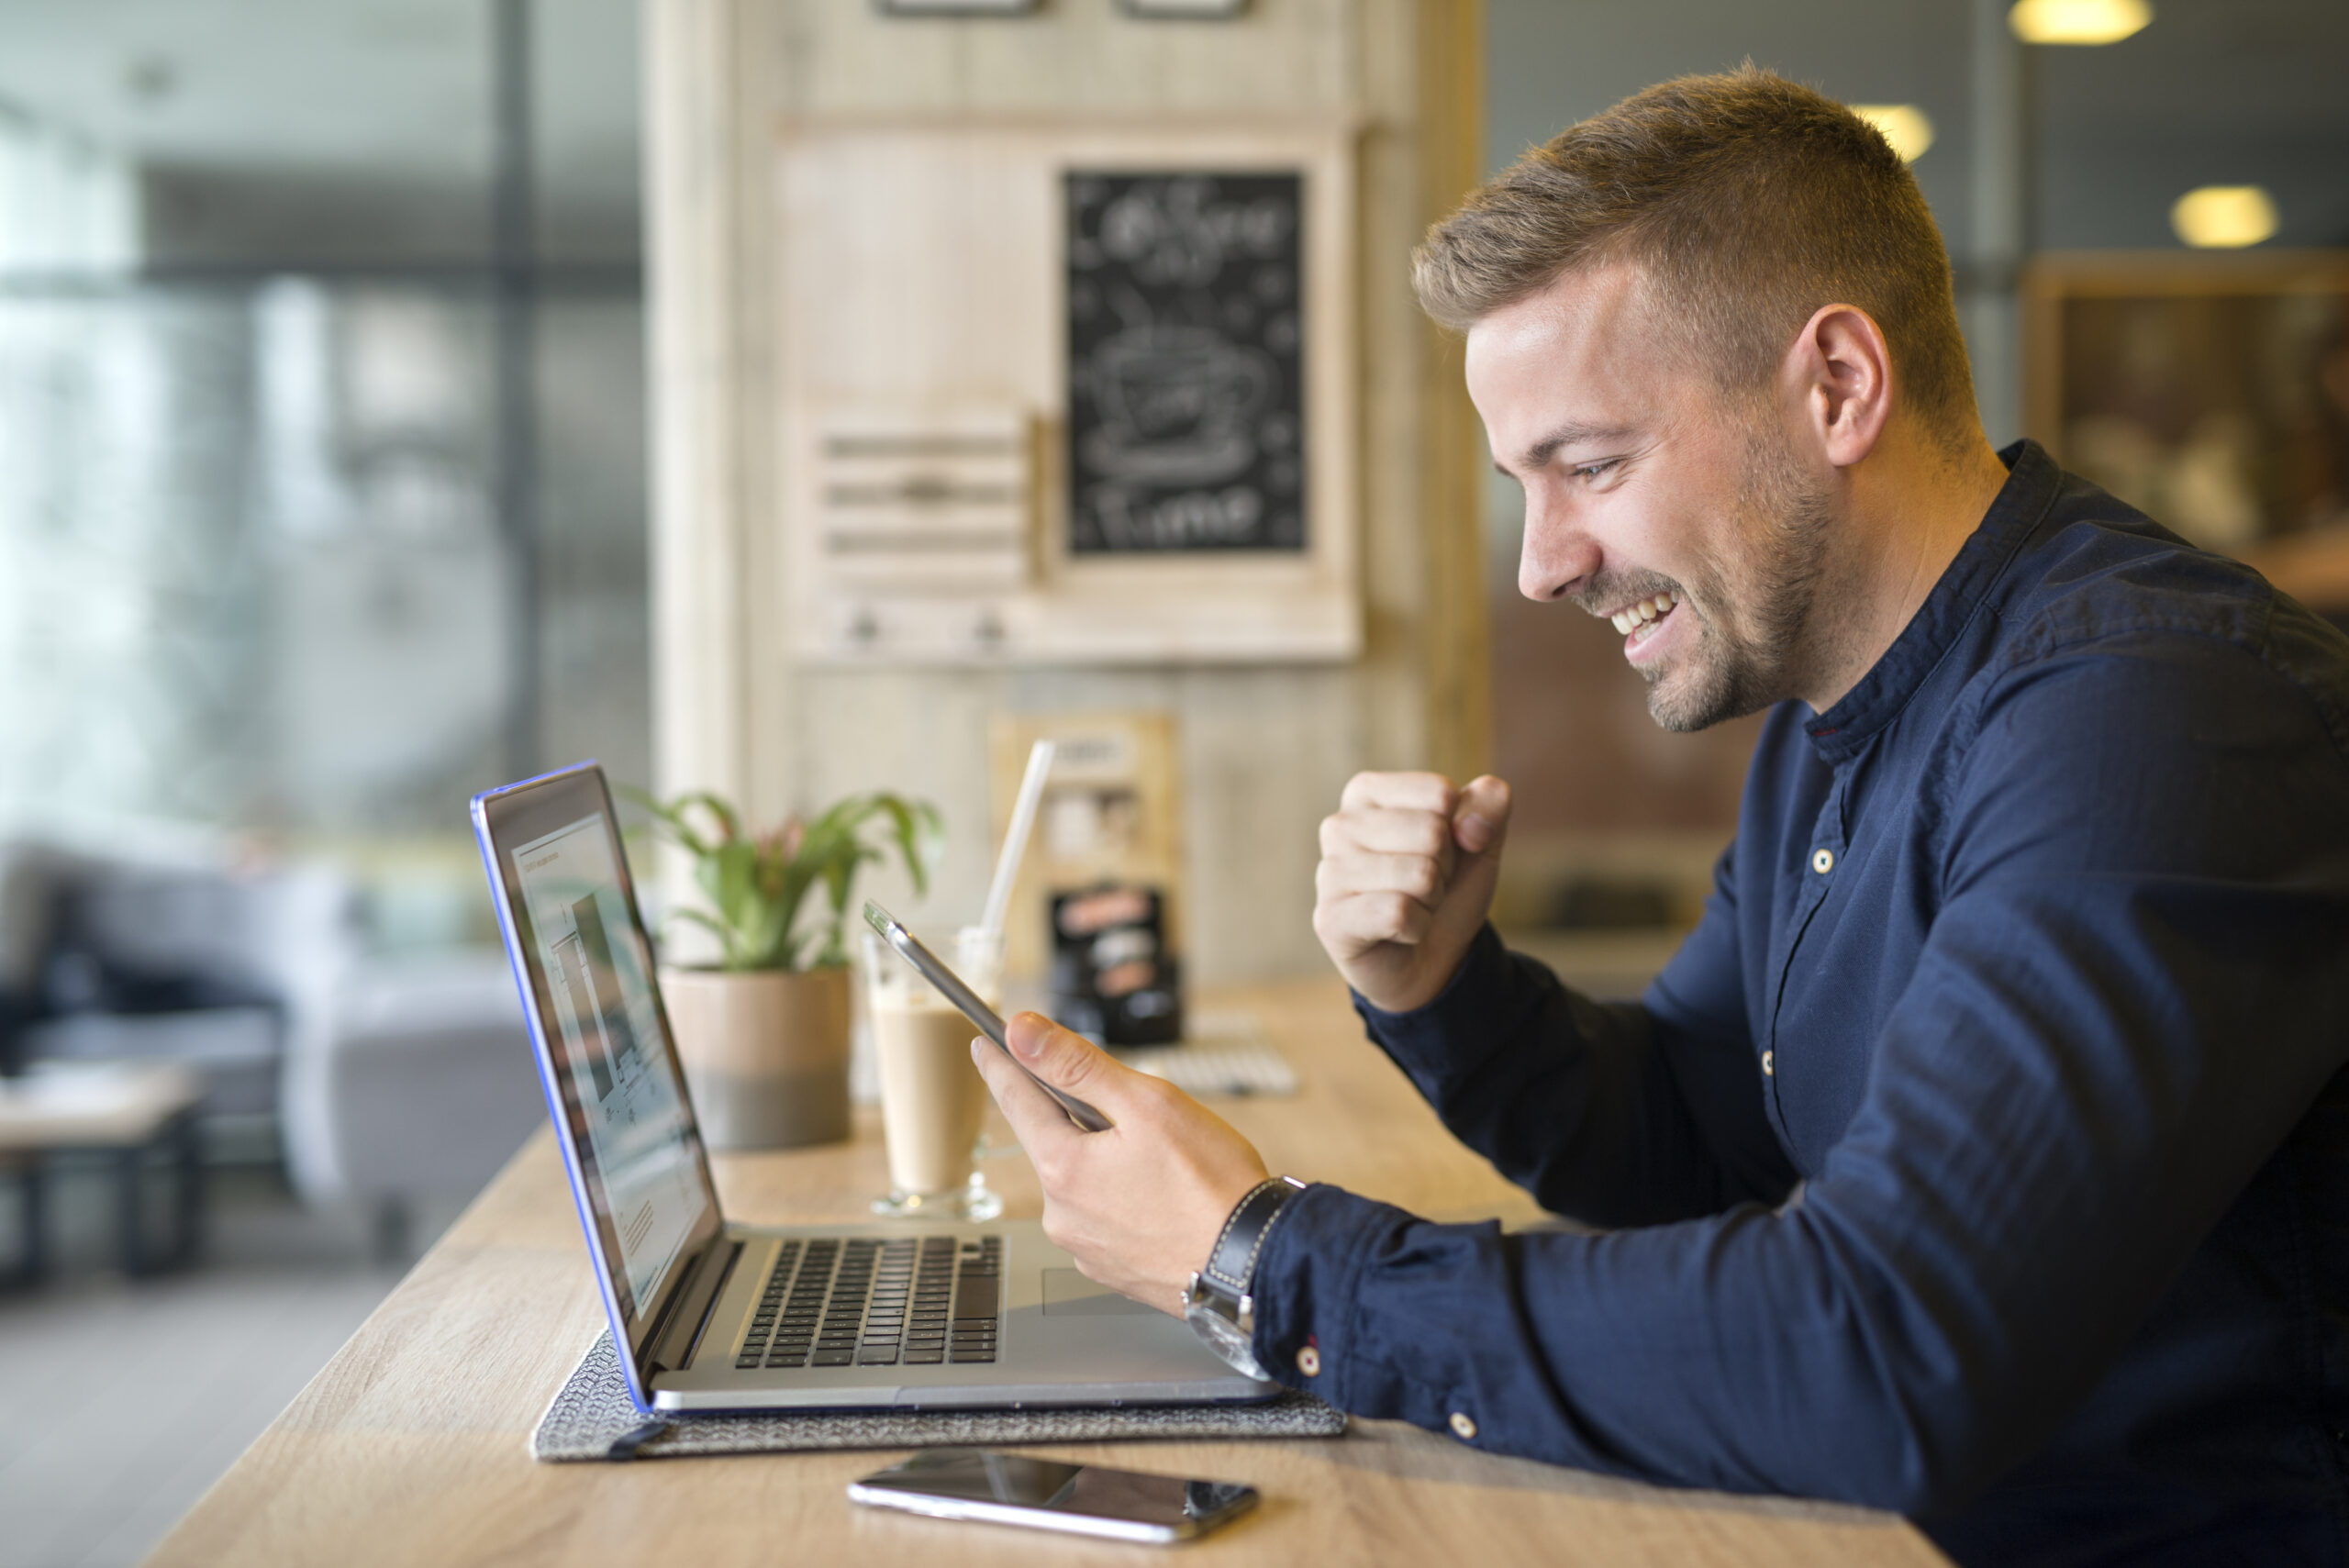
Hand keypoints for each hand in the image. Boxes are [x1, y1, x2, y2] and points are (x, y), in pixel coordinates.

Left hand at [972, 1013, 1269, 1314]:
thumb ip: (1077, 1065)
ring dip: (1106, 1160)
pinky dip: (1124, 1198)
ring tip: (1164, 1163)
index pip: (1016, 1100)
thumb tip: (1021, 1033)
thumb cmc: (1212, 1186)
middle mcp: (1062, 1214)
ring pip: (1082, 1181)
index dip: (1001, 1065)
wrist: (1255, 1264)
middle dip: (1081, 1117)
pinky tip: (1164, 1197)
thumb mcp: (1146, 1104)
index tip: (985, 1044)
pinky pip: (1104, 1217)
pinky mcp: (1112, 1269)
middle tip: (1132, 1110)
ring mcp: (1085, 1247)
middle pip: (1054, 1141)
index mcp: (1063, 1168)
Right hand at [1313, 771, 1511, 1012]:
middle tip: (1425, 886)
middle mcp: (1339, 825)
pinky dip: (1417, 927)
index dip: (1459, 829)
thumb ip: (1489, 803)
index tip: (1439, 851)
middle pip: (1432, 833)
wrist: (1432, 956)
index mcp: (1367, 792)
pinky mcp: (1331, 919)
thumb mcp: (1481, 839)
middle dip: (1445, 868)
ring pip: (1420, 875)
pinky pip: (1399, 913)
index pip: (1440, 794)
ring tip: (1412, 906)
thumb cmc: (1447, 887)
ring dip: (1432, 899)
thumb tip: (1470, 825)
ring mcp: (1330, 873)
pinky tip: (1399, 932)